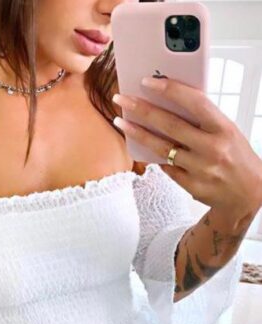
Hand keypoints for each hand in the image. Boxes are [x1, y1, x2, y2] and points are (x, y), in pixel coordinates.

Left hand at [112, 77, 261, 217]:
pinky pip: (166, 167)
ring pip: (161, 148)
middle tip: (122, 100)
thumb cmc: (237, 157)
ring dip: (137, 134)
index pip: (194, 103)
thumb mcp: (228, 132)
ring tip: (121, 122)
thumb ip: (203, 119)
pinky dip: (155, 156)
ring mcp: (200, 169)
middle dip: (142, 110)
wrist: (249, 194)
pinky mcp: (191, 186)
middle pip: (170, 125)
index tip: (147, 82)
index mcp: (224, 129)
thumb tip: (170, 102)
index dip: (170, 90)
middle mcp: (212, 148)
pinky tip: (143, 147)